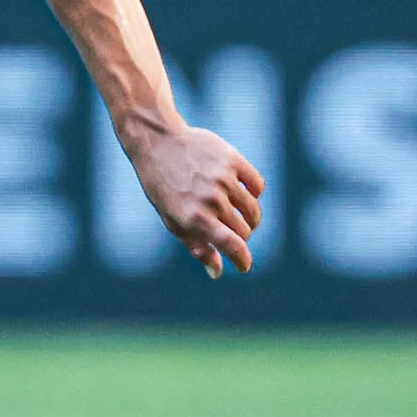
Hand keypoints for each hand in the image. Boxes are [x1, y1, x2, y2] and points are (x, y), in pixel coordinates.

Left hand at [125, 119, 264, 278]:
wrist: (158, 143)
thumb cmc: (163, 187)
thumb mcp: (173, 220)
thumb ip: (197, 247)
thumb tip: (218, 273)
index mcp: (195, 218)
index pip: (232, 245)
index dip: (243, 260)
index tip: (244, 266)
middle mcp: (211, 200)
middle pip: (244, 230)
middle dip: (240, 236)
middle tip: (228, 230)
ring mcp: (224, 179)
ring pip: (253, 210)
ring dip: (249, 218)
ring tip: (236, 213)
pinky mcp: (233, 160)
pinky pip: (257, 186)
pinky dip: (254, 193)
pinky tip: (241, 193)